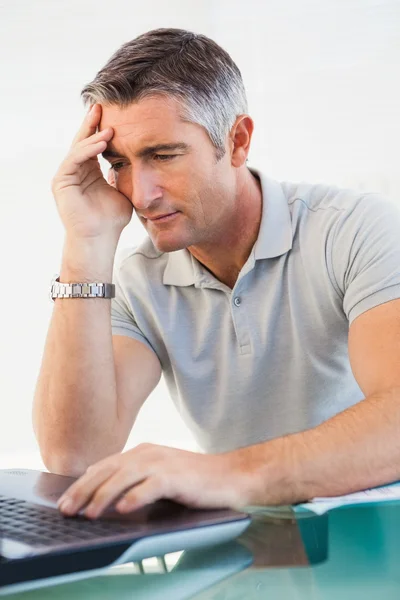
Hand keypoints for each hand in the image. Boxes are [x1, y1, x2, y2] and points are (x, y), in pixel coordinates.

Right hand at [51, 104, 132, 240]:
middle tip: (102, 105)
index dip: (102, 130)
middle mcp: (76, 170)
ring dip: (93, 135)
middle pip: (83, 141)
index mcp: (89, 171)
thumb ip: (126, 175)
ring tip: (109, 127)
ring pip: (78, 148)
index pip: (95, 145)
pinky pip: (74, 159)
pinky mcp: (61, 181)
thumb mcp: (124, 192)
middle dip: (92, 123)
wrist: (100, 239)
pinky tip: (102, 142)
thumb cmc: (112, 220)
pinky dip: (87, 149)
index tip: (115, 115)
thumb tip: (137, 160)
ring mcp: (67, 175)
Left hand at [57, 443, 251, 518]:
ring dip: (104, 495)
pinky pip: (152, 486)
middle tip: (67, 510)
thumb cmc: (192, 480)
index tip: (64, 501)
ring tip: (89, 513)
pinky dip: (135, 497)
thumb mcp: (157, 474)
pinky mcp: (177, 477)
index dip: (81, 484)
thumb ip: (133, 478)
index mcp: (141, 451)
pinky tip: (122, 509)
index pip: (104, 466)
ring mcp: (162, 463)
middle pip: (108, 470)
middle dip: (84, 490)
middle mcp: (148, 453)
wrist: (228, 475)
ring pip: (125, 477)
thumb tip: (101, 492)